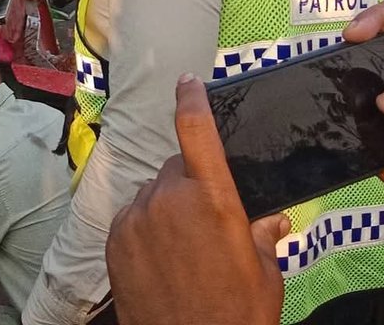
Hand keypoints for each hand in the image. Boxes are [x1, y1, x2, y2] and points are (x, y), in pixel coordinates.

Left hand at [106, 74, 286, 324]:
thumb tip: (270, 219)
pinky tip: (162, 260)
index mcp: (212, 200)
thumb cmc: (235, 316)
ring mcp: (136, 218)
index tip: (188, 82)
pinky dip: (145, 229)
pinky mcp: (113, 239)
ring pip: (153, 195)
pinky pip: (132, 218)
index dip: (191, 101)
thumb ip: (262, 236)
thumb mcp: (264, 275)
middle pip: (177, 171)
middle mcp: (168, 199)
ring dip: (167, 209)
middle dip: (191, 186)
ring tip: (185, 251)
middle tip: (208, 224)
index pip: (197, 132)